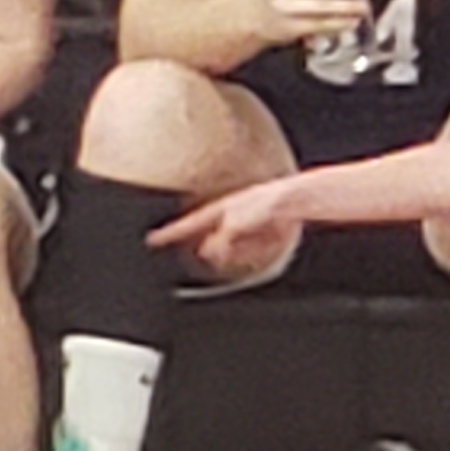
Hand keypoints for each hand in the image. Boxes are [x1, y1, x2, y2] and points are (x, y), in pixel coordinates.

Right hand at [154, 177, 305, 277]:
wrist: (295, 199)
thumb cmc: (265, 202)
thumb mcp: (233, 222)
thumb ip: (218, 240)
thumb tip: (208, 251)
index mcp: (217, 210)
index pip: (186, 224)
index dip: (169, 233)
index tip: (154, 240)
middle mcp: (229, 217)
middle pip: (213, 241)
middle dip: (218, 248)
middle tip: (224, 251)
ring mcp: (246, 225)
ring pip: (235, 249)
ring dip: (242, 250)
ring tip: (255, 241)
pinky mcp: (262, 233)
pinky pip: (253, 250)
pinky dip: (258, 249)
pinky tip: (268, 242)